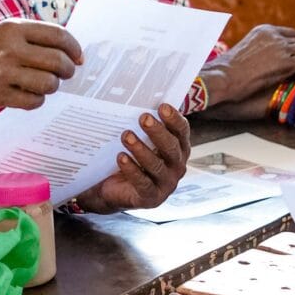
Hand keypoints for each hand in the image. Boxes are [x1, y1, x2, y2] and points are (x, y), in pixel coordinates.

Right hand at [0, 18, 82, 125]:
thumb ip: (29, 36)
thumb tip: (67, 50)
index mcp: (12, 28)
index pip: (57, 35)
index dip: (74, 48)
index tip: (78, 57)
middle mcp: (9, 48)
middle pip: (58, 61)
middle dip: (68, 70)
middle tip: (66, 74)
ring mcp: (3, 72)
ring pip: (49, 83)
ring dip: (52, 86)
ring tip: (45, 84)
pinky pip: (33, 101)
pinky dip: (36, 100)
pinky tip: (28, 94)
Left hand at [76, 104, 190, 213]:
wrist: (112, 188)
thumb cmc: (129, 156)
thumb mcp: (137, 138)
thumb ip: (142, 124)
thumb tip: (136, 96)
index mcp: (177, 148)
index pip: (181, 132)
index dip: (174, 119)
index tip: (162, 106)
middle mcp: (176, 166)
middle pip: (171, 148)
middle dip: (158, 132)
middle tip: (143, 118)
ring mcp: (165, 184)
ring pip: (156, 165)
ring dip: (141, 149)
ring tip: (126, 136)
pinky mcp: (151, 198)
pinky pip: (143, 183)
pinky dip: (132, 170)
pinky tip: (121, 157)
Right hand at [201, 25, 294, 110]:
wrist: (223, 77)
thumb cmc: (229, 70)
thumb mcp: (247, 50)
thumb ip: (263, 48)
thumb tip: (274, 59)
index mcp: (264, 30)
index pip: (292, 34)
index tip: (292, 60)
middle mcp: (274, 35)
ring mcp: (281, 47)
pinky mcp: (286, 62)